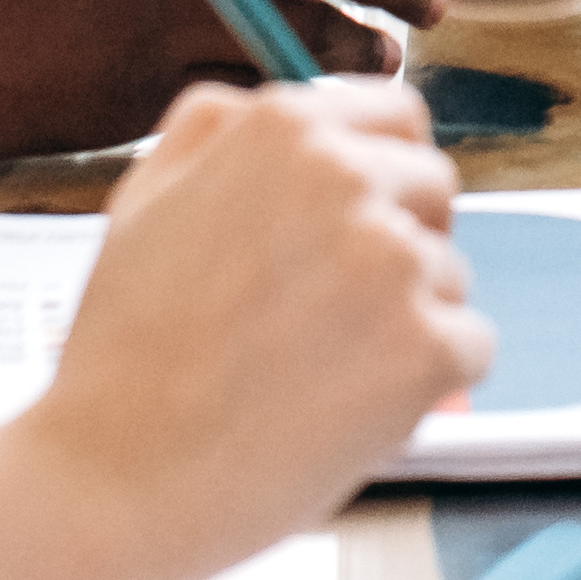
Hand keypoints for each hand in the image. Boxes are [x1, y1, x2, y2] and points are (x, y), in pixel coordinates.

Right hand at [0, 79, 488, 579]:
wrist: (110, 480)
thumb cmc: (123, 351)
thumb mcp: (141, 199)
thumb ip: (213, 128)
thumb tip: (272, 99)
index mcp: (285, 129)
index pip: (398, 117)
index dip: (380, 174)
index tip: (350, 226)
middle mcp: (349, 178)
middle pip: (435, 191)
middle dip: (399, 245)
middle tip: (325, 314)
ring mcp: (395, 264)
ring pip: (450, 276)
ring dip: (403, 321)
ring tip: (310, 372)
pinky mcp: (427, 349)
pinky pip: (469, 347)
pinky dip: (425, 386)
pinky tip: (347, 409)